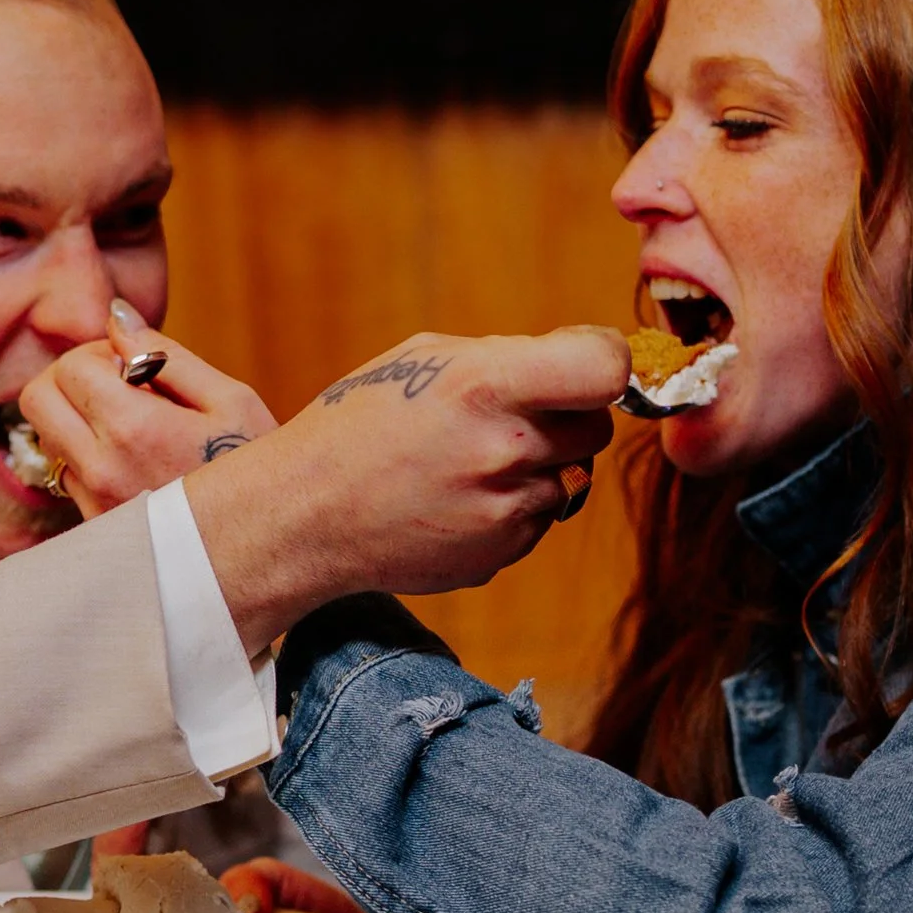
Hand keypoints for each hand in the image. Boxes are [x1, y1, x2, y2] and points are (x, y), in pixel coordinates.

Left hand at [16, 301, 278, 516]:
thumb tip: (116, 317)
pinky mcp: (99, 532)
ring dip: (79, 422)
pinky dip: (91, 462)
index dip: (99, 354)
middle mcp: (103, 470)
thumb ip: (166, 354)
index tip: (134, 367)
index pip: (69, 366)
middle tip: (119, 388)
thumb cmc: (260, 471)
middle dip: (71, 382)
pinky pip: (69, 480)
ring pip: (49, 441)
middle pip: (38, 401)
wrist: (274, 549)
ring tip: (134, 430)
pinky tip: (138, 467)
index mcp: (134, 428)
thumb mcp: (230, 400)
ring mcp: (96, 506)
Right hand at [182, 327, 625, 652]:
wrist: (306, 515)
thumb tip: (581, 365)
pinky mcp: (502, 555)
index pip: (607, 369)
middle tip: (513, 414)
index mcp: (487, 386)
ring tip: (470, 460)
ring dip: (537, 466)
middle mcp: (505, 451)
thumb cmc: (359, 424)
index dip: (605, 361)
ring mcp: (506, 511)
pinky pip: (539, 519)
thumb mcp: (425, 360)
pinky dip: (513, 506)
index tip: (582, 366)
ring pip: (570, 478)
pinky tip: (458, 498)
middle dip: (567, 416)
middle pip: (596, 427)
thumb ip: (509, 358)